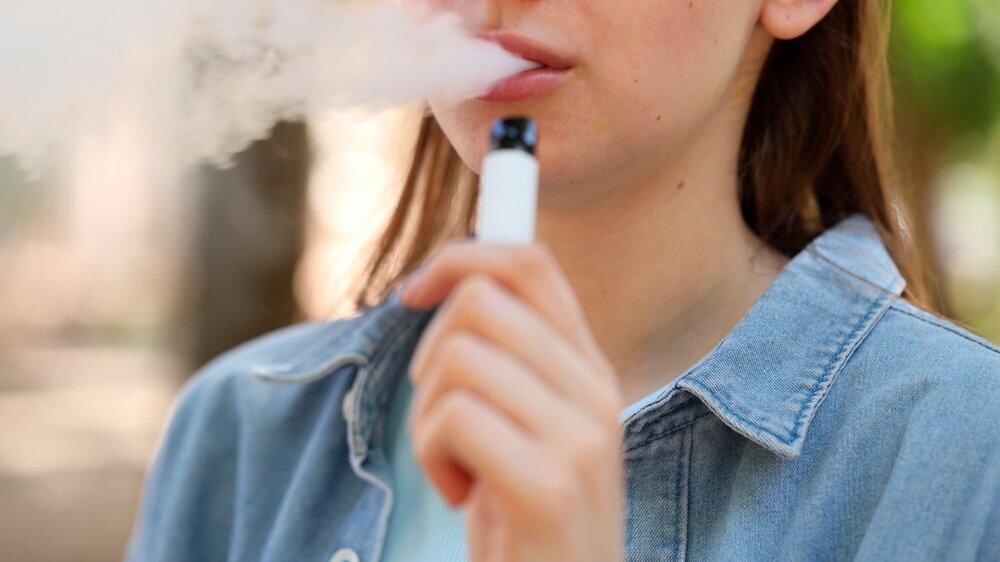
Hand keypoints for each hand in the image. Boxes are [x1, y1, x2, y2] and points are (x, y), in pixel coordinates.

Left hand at [401, 240, 625, 561]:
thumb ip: (510, 360)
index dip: (462, 258)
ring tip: (455, 463)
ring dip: (428, 416)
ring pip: (459, 356)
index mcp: (590, 370)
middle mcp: (596, 392)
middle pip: (481, 301)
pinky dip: (431, 456)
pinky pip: (453, 417)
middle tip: (441, 414)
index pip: (531, 263)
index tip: (414, 292)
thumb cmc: (527, 518)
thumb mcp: (528, 426)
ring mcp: (579, 437)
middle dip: (430, 354)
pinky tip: (461, 494)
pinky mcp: (547, 484)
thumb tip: (451, 285)